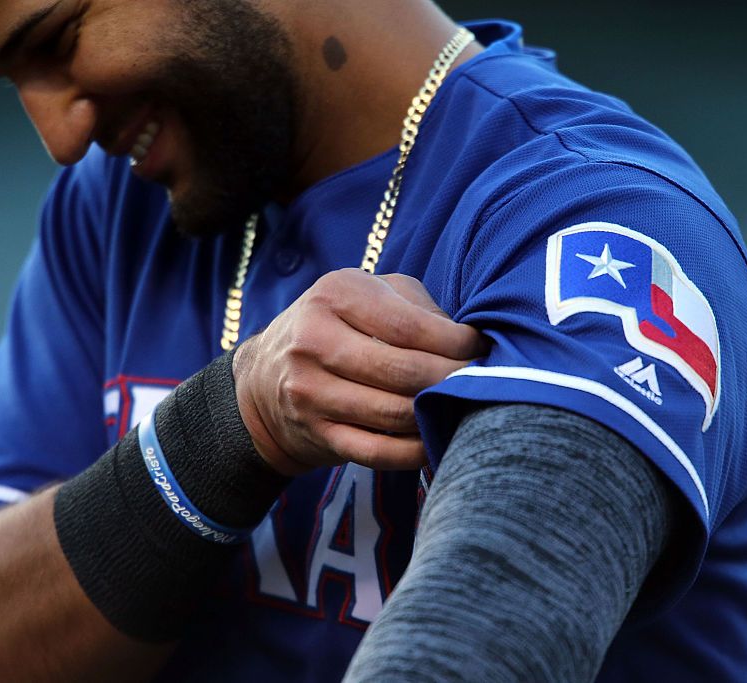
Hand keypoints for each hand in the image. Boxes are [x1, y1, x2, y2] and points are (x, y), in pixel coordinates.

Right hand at [232, 269, 487, 474]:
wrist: (265, 378)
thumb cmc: (338, 327)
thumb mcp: (367, 295)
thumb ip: (417, 308)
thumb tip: (472, 342)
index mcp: (335, 294)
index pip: (410, 326)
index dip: (455, 344)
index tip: (479, 350)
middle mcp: (315, 340)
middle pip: (404, 371)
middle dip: (452, 380)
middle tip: (480, 382)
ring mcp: (310, 391)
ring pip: (394, 414)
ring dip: (435, 414)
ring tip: (461, 407)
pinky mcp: (315, 434)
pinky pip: (378, 451)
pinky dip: (414, 451)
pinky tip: (433, 438)